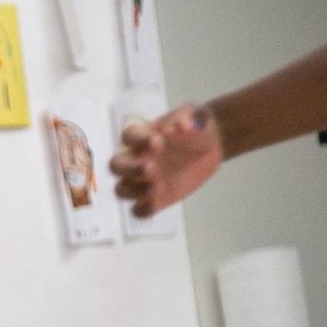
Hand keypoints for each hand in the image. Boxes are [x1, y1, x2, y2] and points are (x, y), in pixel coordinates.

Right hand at [109, 103, 223, 217]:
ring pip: (122, 189)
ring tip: (157, 187)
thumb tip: (181, 126)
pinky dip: (143, 210)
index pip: (129, 137)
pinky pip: (139, 210)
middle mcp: (137, 159)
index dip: (140, 140)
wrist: (210, 146)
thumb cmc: (196, 128)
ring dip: (135, 190)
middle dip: (130, 169)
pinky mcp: (156, 199)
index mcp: (143, 137)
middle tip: (152, 168)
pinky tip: (156, 204)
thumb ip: (188, 118)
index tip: (159, 141)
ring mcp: (143, 181)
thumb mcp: (196, 116)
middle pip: (117, 165)